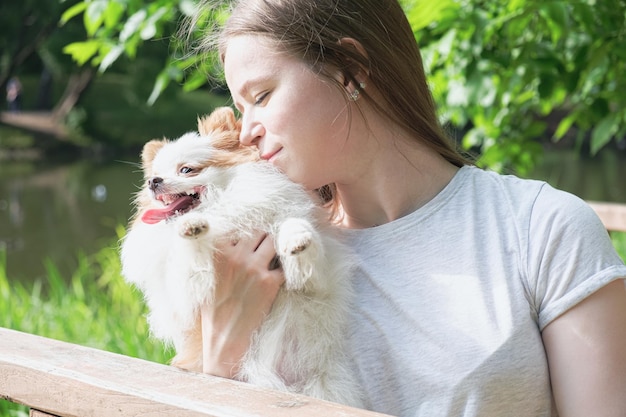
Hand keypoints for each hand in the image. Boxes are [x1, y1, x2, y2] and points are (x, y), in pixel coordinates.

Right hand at [201, 231, 284, 377]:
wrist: (224, 339)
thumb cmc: (212, 309)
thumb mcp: (204, 277)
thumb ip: (215, 254)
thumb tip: (224, 236)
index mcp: (216, 253)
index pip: (236, 226)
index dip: (244, 230)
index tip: (249, 234)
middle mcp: (236, 256)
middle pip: (257, 230)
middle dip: (261, 236)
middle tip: (263, 244)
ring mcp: (255, 268)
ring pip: (273, 241)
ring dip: (274, 247)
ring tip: (273, 255)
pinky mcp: (271, 283)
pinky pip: (284, 264)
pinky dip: (284, 267)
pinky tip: (280, 272)